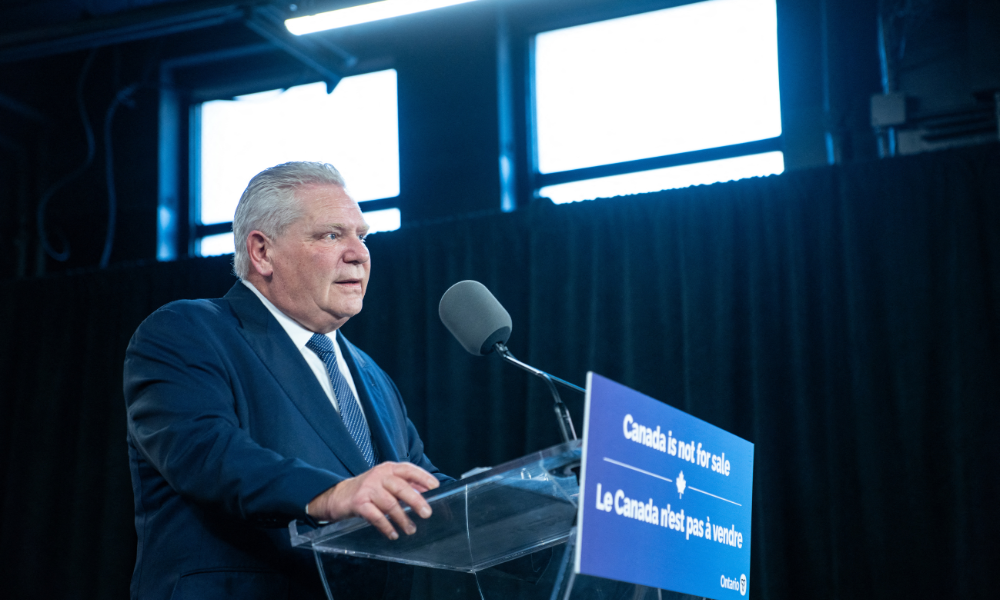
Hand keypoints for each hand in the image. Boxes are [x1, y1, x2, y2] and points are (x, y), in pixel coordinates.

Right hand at [307, 462, 439, 539]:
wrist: (338, 496)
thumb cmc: (368, 489)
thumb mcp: (386, 482)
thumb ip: (404, 485)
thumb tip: (427, 492)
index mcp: (388, 468)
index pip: (408, 469)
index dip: (422, 477)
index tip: (435, 487)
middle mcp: (378, 476)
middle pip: (401, 487)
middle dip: (416, 501)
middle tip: (427, 513)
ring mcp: (368, 489)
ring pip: (390, 504)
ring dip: (402, 519)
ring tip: (411, 529)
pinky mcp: (358, 503)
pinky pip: (375, 516)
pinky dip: (386, 526)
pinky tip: (393, 534)